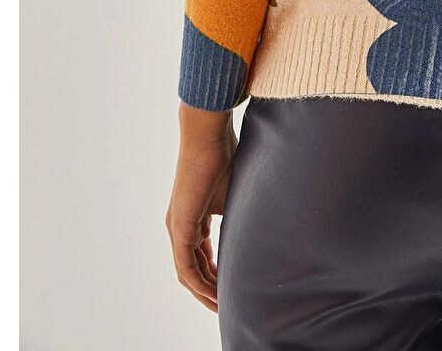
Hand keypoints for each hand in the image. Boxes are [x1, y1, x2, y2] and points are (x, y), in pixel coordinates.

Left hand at [166, 105, 236, 311]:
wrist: (208, 135)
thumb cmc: (224, 155)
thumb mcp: (235, 193)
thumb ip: (239, 213)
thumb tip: (264, 223)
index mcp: (193, 216)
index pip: (201, 254)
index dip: (215, 273)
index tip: (231, 286)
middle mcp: (180, 225)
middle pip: (192, 268)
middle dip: (209, 288)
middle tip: (226, 304)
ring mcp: (177, 227)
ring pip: (187, 272)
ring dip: (204, 291)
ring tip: (221, 306)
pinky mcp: (179, 226)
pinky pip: (186, 266)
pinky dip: (199, 283)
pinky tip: (214, 294)